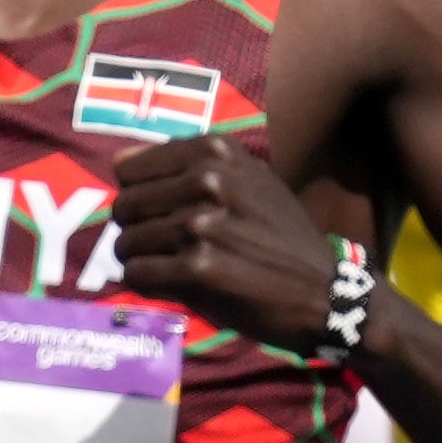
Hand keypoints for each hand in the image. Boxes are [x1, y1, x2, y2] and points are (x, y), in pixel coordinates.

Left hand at [107, 133, 356, 356]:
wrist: (322, 290)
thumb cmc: (280, 236)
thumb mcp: (250, 181)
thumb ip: (191, 166)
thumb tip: (119, 161)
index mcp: (217, 152)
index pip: (129, 167)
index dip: (138, 195)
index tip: (159, 212)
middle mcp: (208, 180)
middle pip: (124, 205)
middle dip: (135, 229)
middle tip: (164, 246)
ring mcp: (202, 224)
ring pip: (125, 242)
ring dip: (140, 261)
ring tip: (171, 266)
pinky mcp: (198, 267)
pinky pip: (136, 274)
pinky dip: (145, 284)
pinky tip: (173, 285)